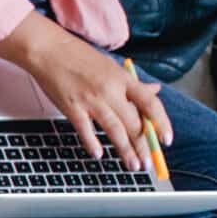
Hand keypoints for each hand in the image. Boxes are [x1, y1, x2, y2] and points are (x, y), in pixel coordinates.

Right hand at [0, 13, 168, 169]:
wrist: (49, 51)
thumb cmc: (78, 57)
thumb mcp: (112, 67)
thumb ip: (133, 83)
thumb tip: (154, 90)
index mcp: (123, 80)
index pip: (151, 104)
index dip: (162, 123)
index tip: (167, 140)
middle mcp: (111, 91)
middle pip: (134, 123)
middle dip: (143, 146)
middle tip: (148, 163)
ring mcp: (91, 101)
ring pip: (115, 130)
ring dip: (126, 151)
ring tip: (133, 165)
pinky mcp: (72, 108)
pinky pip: (86, 131)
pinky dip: (93, 144)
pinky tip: (99, 154)